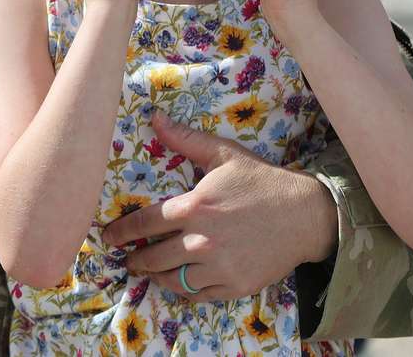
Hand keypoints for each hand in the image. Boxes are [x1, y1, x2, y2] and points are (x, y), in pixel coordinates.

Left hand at [101, 111, 336, 301]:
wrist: (304, 214)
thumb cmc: (261, 181)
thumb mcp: (224, 155)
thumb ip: (186, 140)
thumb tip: (155, 117)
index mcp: (193, 208)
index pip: (143, 224)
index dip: (121, 232)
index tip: (108, 237)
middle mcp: (200, 241)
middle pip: (152, 258)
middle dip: (135, 259)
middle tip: (128, 259)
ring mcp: (217, 268)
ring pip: (172, 280)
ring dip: (155, 277)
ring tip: (149, 272)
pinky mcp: (233, 286)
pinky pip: (198, 295)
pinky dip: (185, 290)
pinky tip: (180, 283)